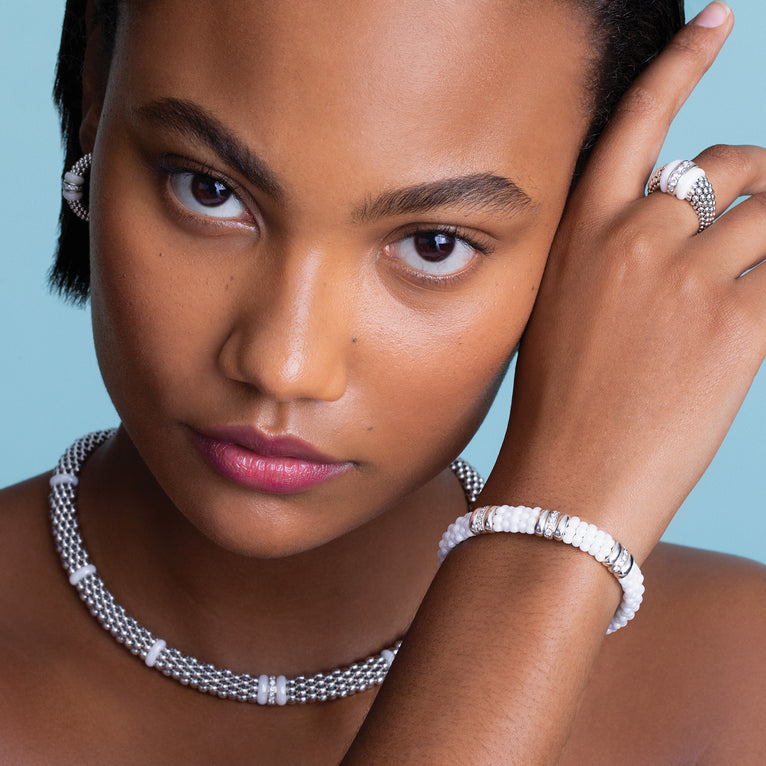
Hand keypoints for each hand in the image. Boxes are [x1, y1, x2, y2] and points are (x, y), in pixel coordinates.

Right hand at [485, 3, 765, 560]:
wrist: (566, 485)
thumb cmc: (559, 409)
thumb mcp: (566, 313)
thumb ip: (618, 259)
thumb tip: (688, 232)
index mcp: (582, 234)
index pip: (638, 123)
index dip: (681, 65)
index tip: (718, 22)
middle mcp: (633, 237)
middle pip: (735, 168)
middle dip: (761, 188)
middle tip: (760, 226)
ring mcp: (686, 276)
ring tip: (753, 287)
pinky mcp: (739, 324)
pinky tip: (758, 315)